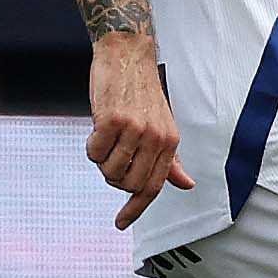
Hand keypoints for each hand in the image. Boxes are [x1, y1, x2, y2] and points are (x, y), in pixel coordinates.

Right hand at [86, 34, 193, 230]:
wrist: (126, 55)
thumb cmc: (142, 92)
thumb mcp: (163, 126)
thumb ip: (170, 159)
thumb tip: (186, 184)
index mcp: (170, 142)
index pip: (153, 187)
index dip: (135, 208)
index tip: (121, 222)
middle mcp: (155, 137)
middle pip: (128, 183)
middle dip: (114, 177)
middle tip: (111, 156)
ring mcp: (134, 128)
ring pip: (109, 170)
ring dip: (102, 160)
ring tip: (106, 138)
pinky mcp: (111, 119)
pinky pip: (94, 152)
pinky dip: (91, 145)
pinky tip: (97, 129)